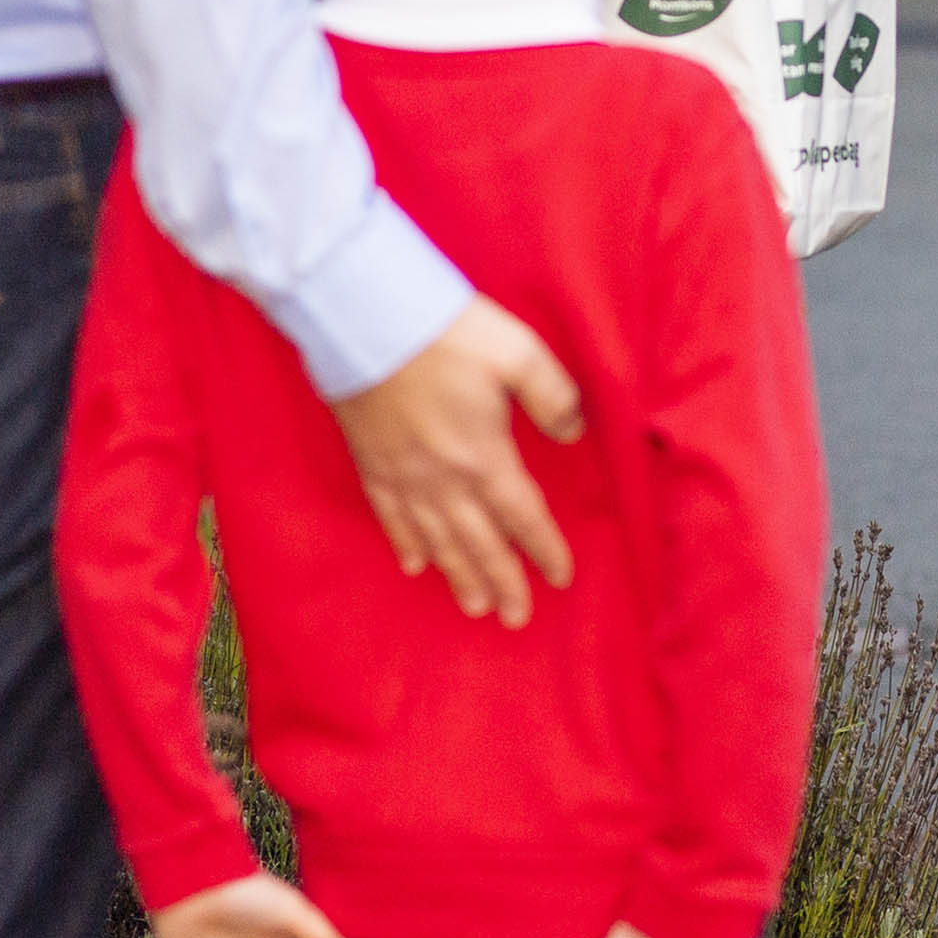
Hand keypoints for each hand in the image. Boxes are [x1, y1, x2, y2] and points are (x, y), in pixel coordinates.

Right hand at [330, 297, 586, 624]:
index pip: (522, 516)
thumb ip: (553, 396)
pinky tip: (415, 566)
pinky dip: (404, 545)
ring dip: (459, 576)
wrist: (364, 318)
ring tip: (475, 606)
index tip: (561, 578)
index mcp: (484, 456)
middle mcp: (444, 479)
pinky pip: (390, 517)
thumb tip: (572, 433)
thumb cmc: (448, 332)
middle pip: (479, 543)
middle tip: (516, 619)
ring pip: (436, 540)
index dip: (544, 550)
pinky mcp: (371, 462)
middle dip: (501, 582)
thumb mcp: (519, 353)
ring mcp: (403, 475)